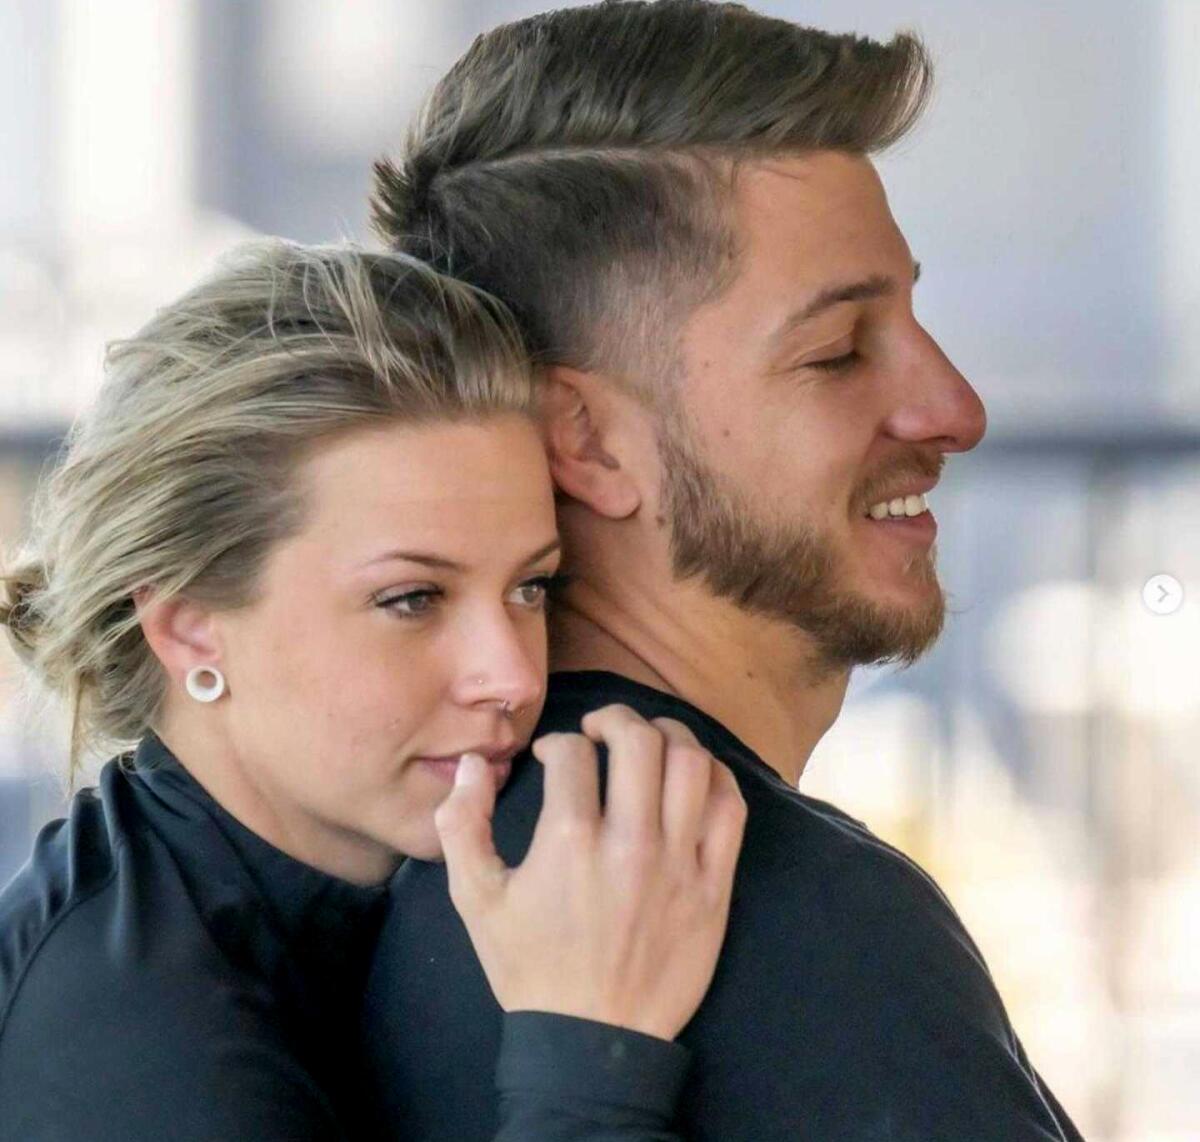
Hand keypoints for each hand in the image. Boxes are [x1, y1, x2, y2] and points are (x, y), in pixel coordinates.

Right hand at [433, 703, 747, 1040]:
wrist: (591, 1043)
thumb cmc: (530, 968)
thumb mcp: (475, 900)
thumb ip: (461, 824)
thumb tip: (470, 763)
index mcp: (569, 842)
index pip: (572, 753)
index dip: (558, 743)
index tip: (554, 756)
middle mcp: (630, 842)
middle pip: (638, 740)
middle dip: (615, 718)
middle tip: (601, 730)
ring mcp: (680, 863)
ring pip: (691, 763)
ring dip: (669, 735)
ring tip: (649, 741)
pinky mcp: (715, 886)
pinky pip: (731, 808)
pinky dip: (716, 775)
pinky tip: (694, 774)